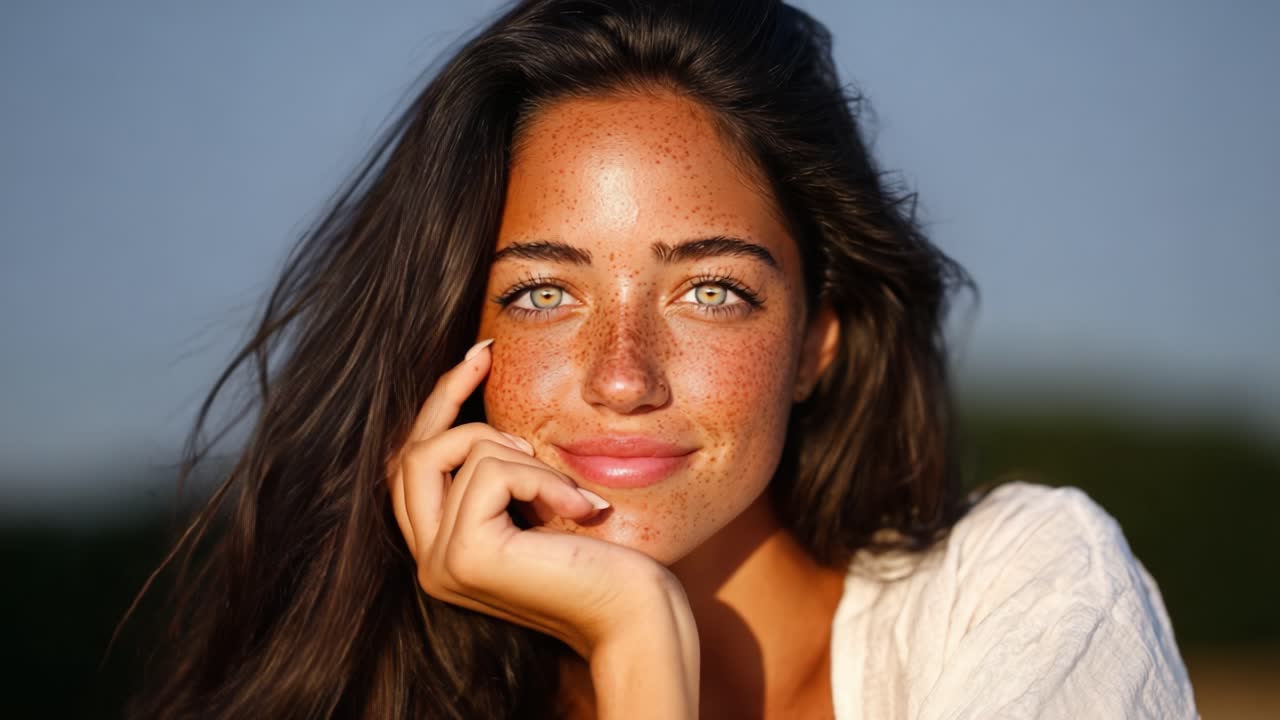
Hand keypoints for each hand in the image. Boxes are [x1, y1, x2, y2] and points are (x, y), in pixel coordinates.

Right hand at [385, 338, 695, 666]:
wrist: (637, 615)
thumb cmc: (605, 557)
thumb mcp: (542, 499)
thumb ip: (503, 468)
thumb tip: (480, 385)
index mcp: (443, 550)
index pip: (412, 466)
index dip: (438, 406)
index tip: (479, 354)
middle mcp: (430, 563)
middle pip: (411, 454)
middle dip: (448, 396)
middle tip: (489, 356)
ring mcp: (442, 564)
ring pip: (464, 454)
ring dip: (529, 456)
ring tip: (570, 493)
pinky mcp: (468, 557)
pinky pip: (494, 472)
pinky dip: (545, 478)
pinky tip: (583, 511)